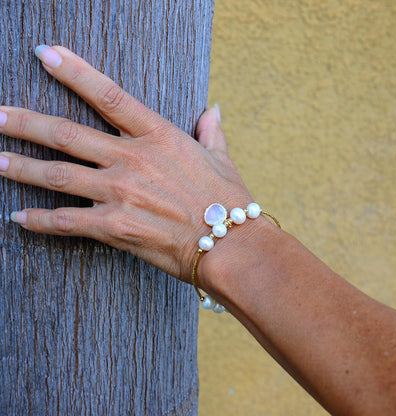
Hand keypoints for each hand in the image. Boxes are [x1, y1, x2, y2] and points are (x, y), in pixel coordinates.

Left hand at [0, 46, 251, 281]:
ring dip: (21, 167)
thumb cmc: (228, 200)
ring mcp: (120, 193)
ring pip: (58, 175)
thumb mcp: (221, 158)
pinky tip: (20, 218)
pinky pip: (66, 221)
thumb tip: (212, 111)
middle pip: (66, 134)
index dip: (74, 72)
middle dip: (25, 122)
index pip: (107, 96)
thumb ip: (210, 132)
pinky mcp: (114, 227)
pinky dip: (40, 220)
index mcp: (157, 136)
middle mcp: (131, 159)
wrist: (230, 243)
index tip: (46, 55)